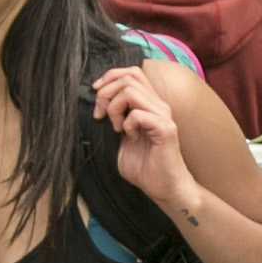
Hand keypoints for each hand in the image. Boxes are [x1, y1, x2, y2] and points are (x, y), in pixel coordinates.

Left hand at [91, 57, 201, 217]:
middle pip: (129, 76)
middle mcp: (158, 105)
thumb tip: (97, 106)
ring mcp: (163, 116)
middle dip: (106, 93)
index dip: (110, 77)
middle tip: (101, 116)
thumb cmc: (145, 168)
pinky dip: (126, 123)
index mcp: (149, 104)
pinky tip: (128, 137)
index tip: (96, 94)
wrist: (165, 189)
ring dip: (114, 108)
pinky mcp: (165, 130)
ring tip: (115, 128)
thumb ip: (114, 120)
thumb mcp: (121, 140)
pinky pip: (138, 114)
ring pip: (131, 91)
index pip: (131, 73)